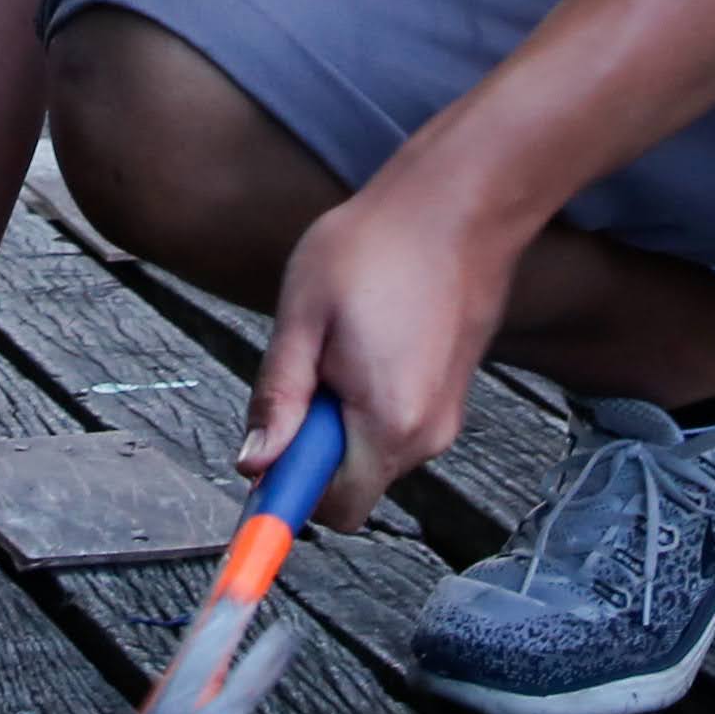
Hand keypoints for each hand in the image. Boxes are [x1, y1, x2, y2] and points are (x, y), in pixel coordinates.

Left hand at [243, 178, 516, 527]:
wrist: (459, 206)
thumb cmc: (381, 246)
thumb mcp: (303, 316)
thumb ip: (277, 397)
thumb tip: (254, 462)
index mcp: (387, 422)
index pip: (332, 507)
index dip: (287, 497)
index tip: (258, 484)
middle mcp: (426, 433)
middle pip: (349, 482)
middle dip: (314, 445)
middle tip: (305, 374)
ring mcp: (445, 416)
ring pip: (371, 452)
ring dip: (341, 418)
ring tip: (340, 344)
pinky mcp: (452, 395)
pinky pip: (395, 424)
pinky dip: (369, 401)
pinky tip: (367, 340)